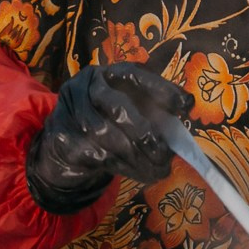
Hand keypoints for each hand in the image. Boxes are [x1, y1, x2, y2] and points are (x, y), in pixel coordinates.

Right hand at [26, 64, 190, 213]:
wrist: (63, 145)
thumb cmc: (106, 122)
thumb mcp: (127, 106)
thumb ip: (150, 108)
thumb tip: (185, 115)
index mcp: (107, 74)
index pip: (134, 74)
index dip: (160, 89)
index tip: (185, 106)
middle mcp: (86, 87)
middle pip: (117, 107)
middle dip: (146, 133)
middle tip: (166, 153)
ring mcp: (71, 112)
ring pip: (107, 136)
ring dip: (138, 157)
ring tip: (159, 169)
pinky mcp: (64, 139)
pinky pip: (98, 156)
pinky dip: (126, 168)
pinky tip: (143, 174)